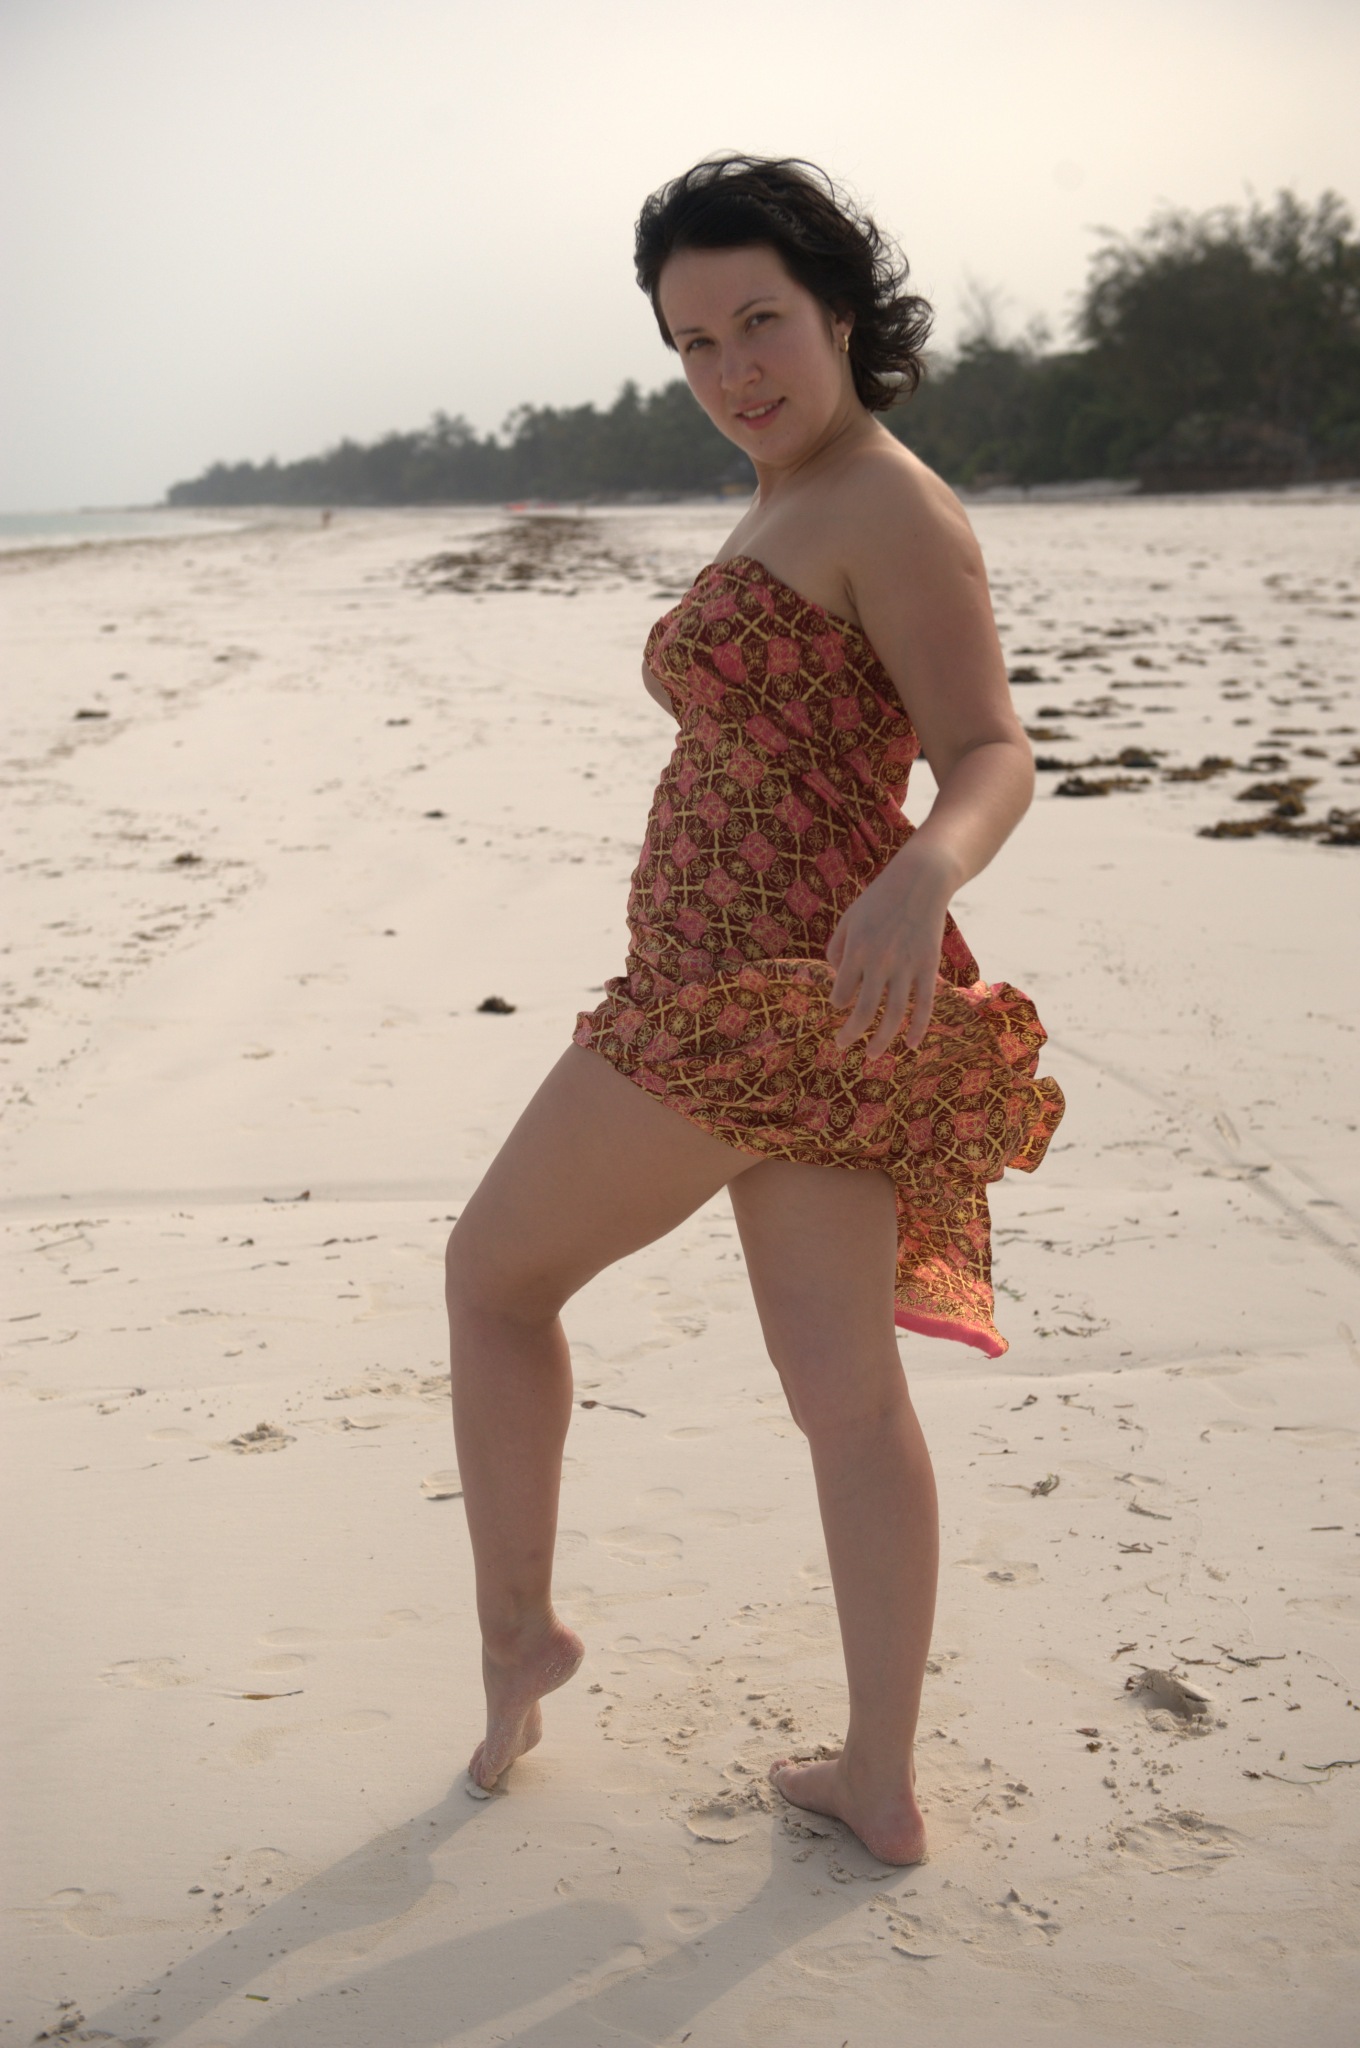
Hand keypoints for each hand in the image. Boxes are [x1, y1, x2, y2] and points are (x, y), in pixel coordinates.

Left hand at [825, 840, 958, 1055]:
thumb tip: (838, 980)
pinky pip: (924, 1004)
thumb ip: (837, 948)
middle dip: (850, 1034)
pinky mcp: (929, 966)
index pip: (841, 993)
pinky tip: (911, 1046)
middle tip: (841, 1047)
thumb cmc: (879, 899)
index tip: (841, 1004)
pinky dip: (919, 1028)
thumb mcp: (849, 918)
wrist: (921, 880)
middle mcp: (880, 962)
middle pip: (864, 1011)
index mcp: (857, 950)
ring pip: (894, 1014)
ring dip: (881, 1040)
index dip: (838, 1003)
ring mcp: (907, 966)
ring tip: (872, 1056)